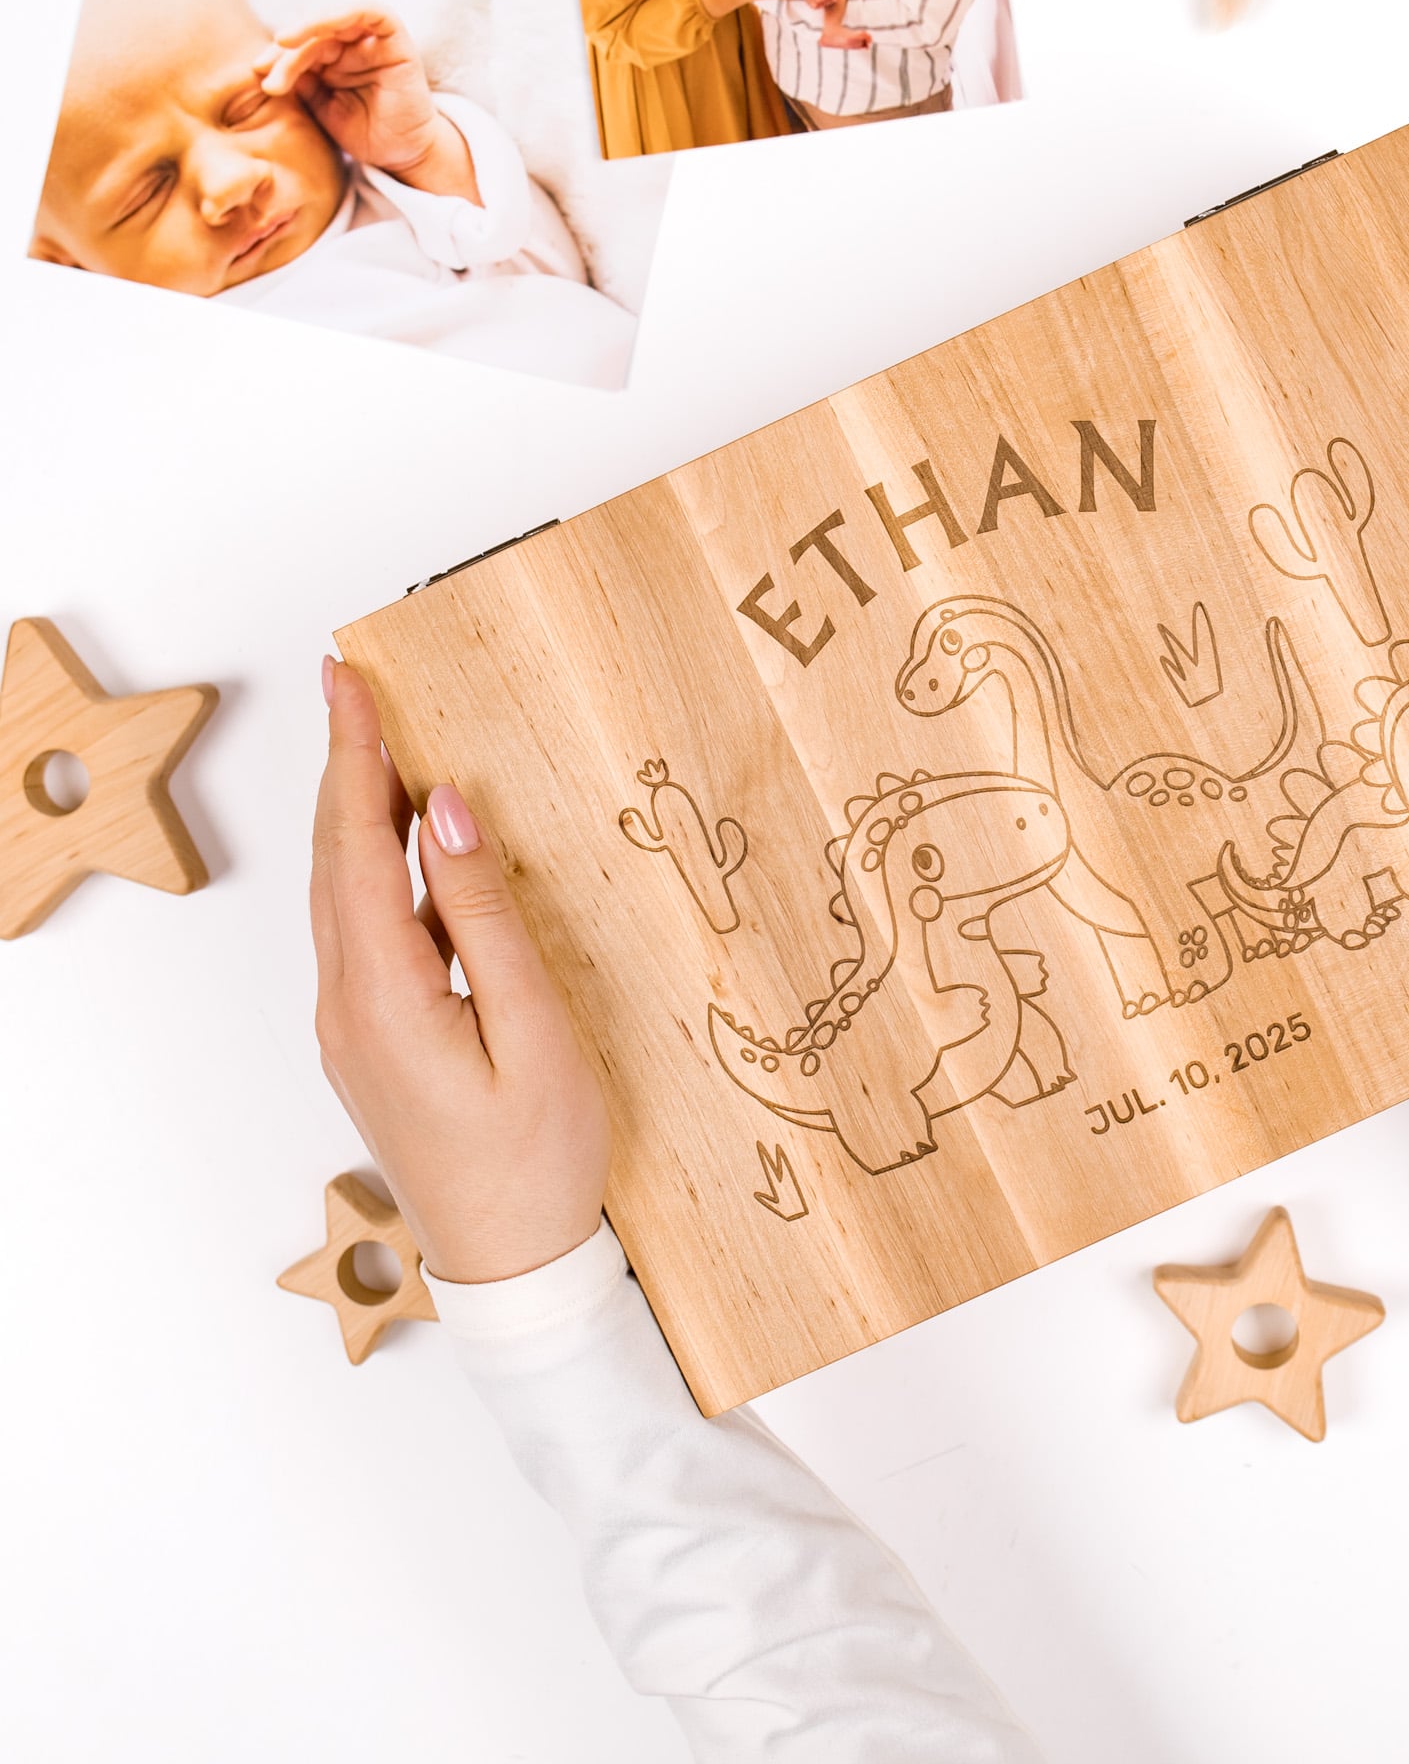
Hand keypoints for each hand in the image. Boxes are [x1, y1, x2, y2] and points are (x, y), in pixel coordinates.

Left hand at [258, 10, 476, 200]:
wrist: (401, 156)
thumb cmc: (365, 132)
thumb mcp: (321, 106)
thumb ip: (301, 80)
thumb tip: (269, 61)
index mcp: (336, 55)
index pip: (301, 43)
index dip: (277, 55)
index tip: (259, 73)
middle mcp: (354, 43)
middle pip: (313, 34)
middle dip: (286, 54)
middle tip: (270, 81)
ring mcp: (374, 40)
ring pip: (332, 22)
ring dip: (304, 36)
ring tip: (282, 58)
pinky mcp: (396, 39)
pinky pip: (371, 12)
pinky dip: (341, 13)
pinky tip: (315, 28)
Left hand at [309, 658, 608, 1283]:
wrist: (512, 1264)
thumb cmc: (539, 1160)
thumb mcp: (533, 1031)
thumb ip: (485, 918)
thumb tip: (451, 816)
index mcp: (382, 998)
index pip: (357, 846)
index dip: (354, 755)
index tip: (348, 679)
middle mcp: (347, 1007)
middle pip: (334, 860)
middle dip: (345, 765)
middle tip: (355, 686)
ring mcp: (352, 1028)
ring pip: (343, 893)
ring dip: (358, 814)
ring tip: (383, 745)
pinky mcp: (374, 1042)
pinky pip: (364, 931)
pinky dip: (377, 869)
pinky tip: (412, 849)